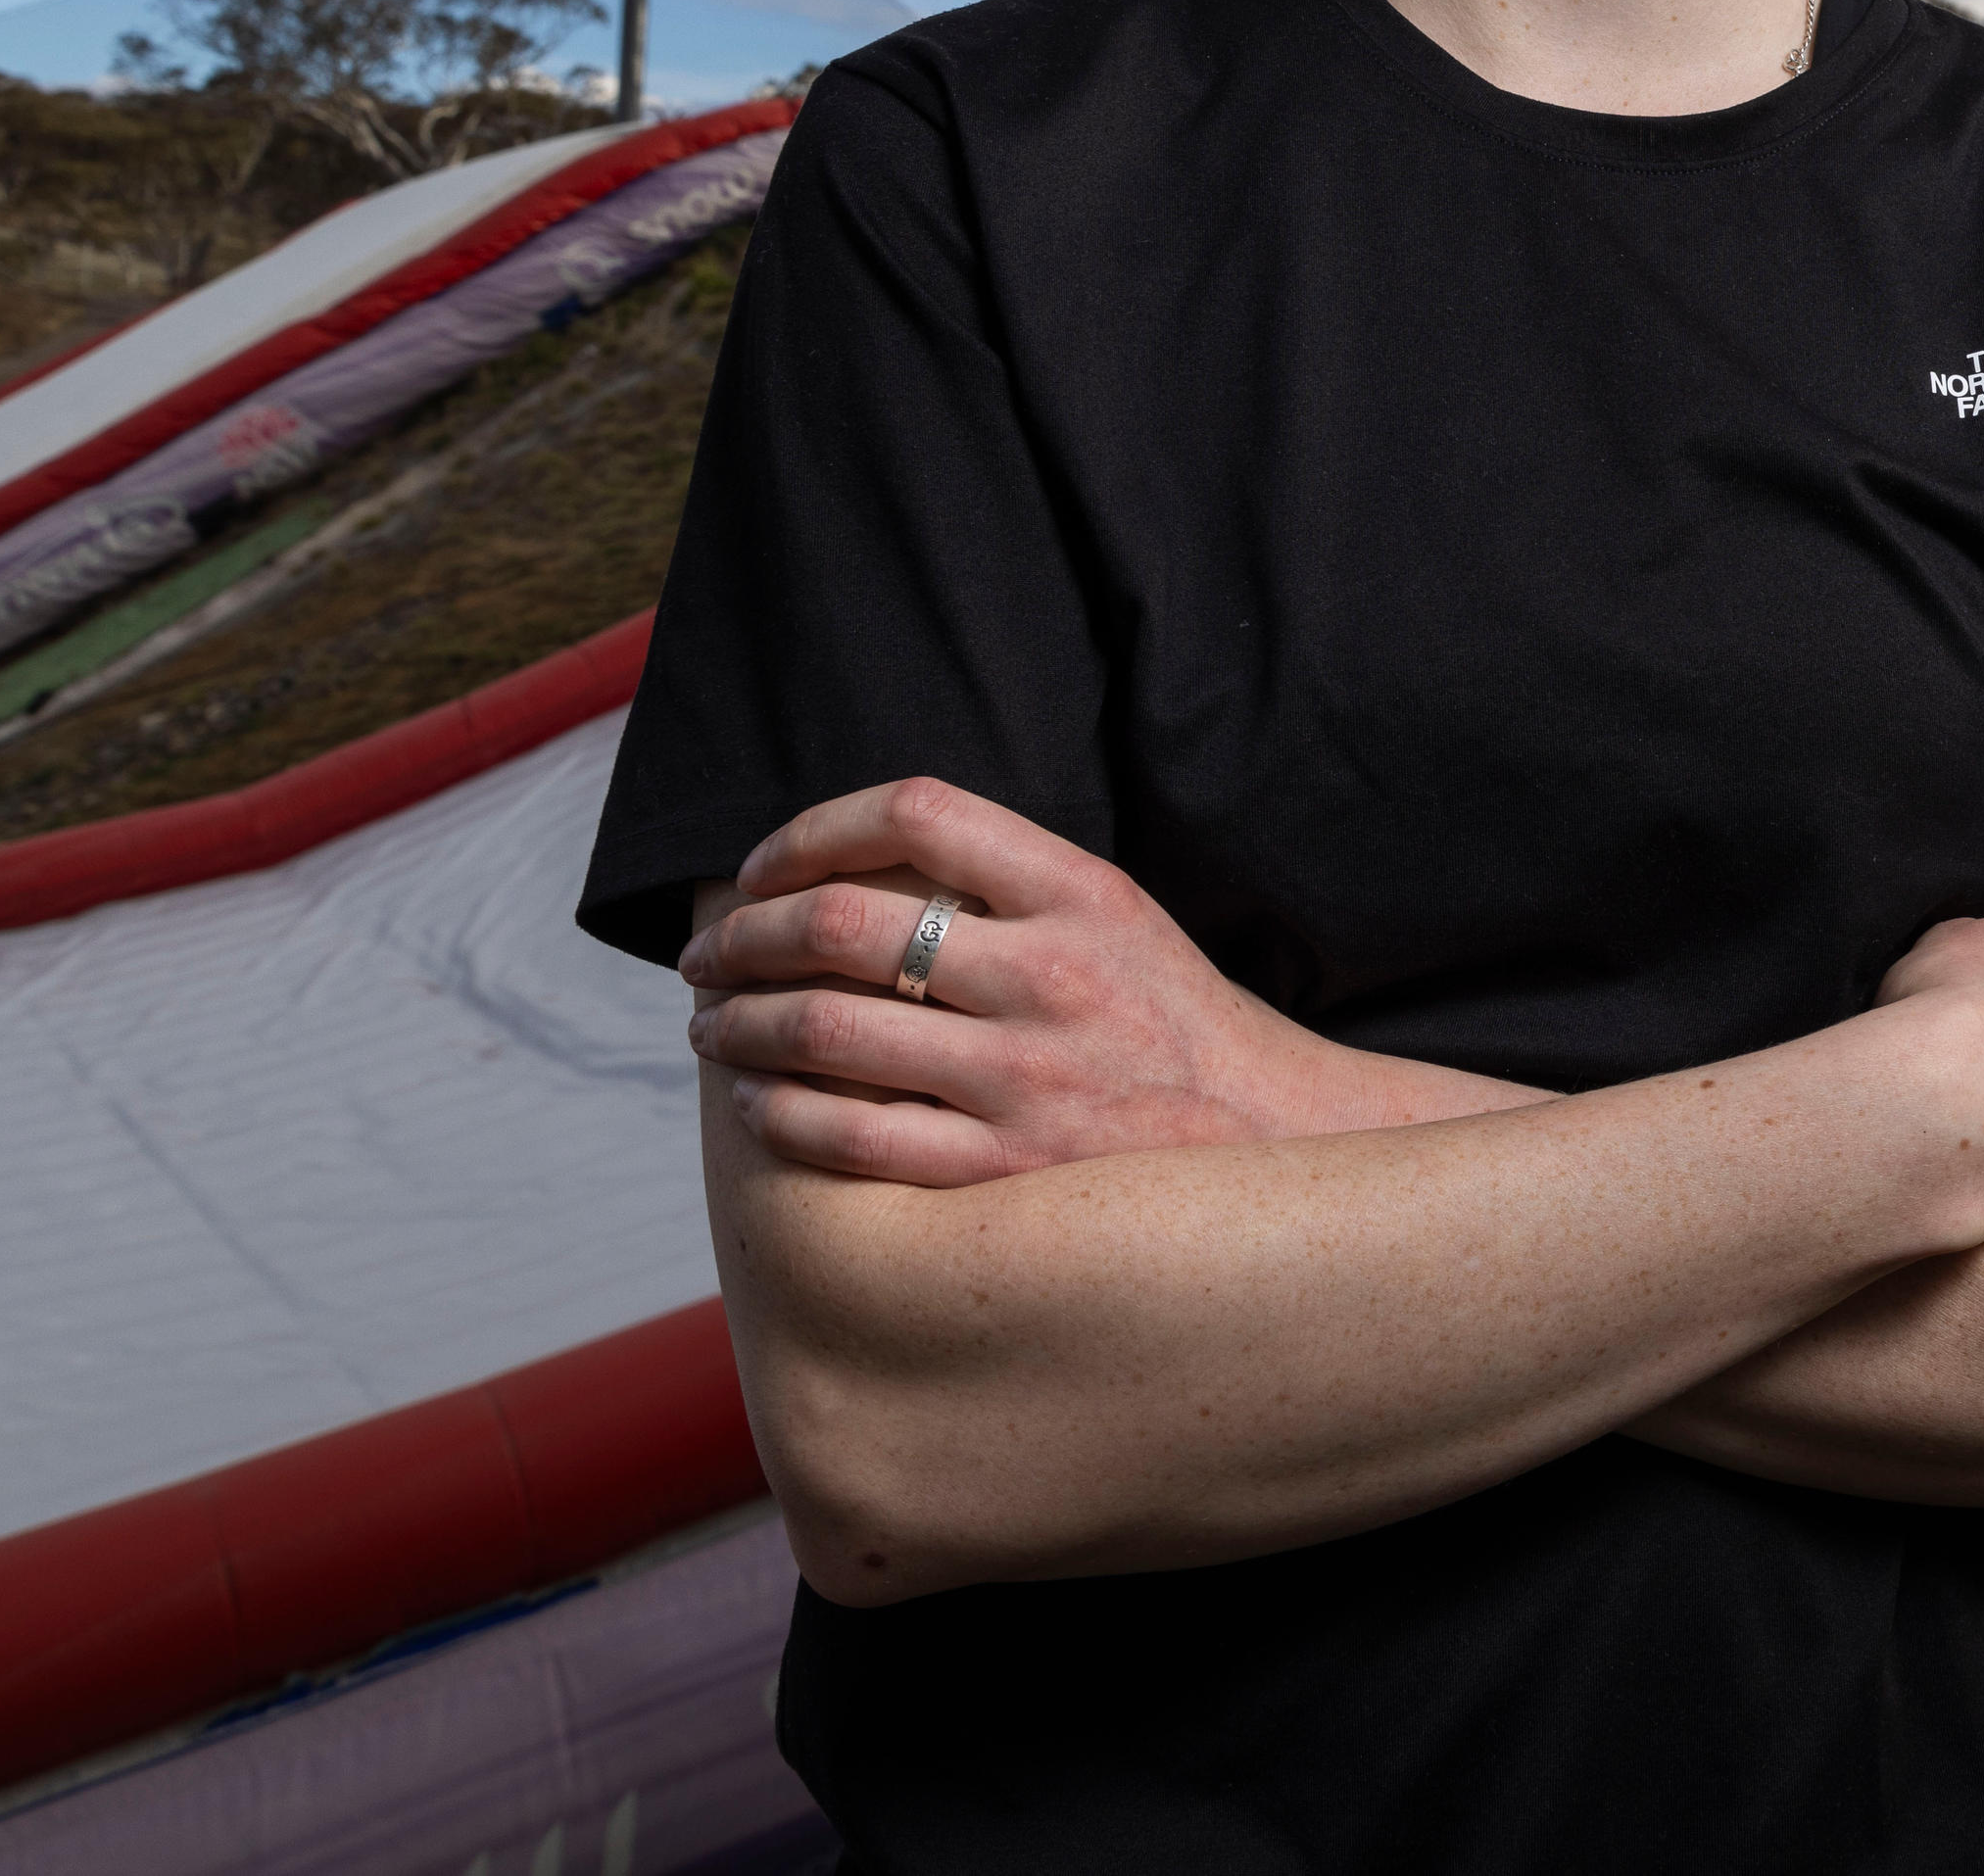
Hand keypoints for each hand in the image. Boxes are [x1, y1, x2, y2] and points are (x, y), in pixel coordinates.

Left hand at [679, 776, 1531, 1188]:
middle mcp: (1054, 976)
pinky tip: (762, 1103)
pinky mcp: (1007, 1172)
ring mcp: (1028, 1080)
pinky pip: (849, 1137)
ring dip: (738, 1025)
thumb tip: (844, 861)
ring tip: (715, 1026)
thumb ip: (1003, 881)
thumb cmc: (1168, 1025)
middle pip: (841, 923)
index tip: (763, 866)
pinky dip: (780, 1112)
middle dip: (742, 938)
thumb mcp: (1116, 917)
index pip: (917, 811)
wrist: (1276, 1148)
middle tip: (706, 956)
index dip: (813, 828)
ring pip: (823, 1032)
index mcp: (1082, 892)